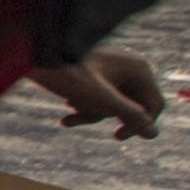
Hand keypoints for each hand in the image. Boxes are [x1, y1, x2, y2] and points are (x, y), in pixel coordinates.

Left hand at [35, 48, 160, 137]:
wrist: (35, 53)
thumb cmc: (69, 74)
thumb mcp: (101, 99)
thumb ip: (129, 115)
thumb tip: (153, 134)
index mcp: (139, 68)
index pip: (154, 105)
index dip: (140, 124)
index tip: (117, 136)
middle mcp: (129, 67)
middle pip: (132, 105)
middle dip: (106, 114)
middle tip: (81, 116)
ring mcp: (113, 70)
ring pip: (112, 104)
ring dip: (91, 111)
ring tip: (69, 108)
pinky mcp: (96, 73)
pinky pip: (99, 98)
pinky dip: (84, 106)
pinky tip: (66, 112)